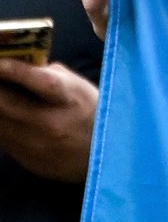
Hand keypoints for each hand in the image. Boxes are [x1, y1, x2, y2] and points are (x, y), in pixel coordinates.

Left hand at [0, 59, 97, 183]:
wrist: (102, 158)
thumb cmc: (91, 115)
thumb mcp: (78, 88)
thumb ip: (47, 73)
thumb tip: (14, 61)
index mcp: (72, 101)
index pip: (41, 82)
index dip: (14, 70)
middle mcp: (53, 125)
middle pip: (5, 102)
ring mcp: (38, 145)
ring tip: (4, 98)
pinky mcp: (27, 160)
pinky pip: (2, 137)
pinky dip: (2, 123)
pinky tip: (10, 118)